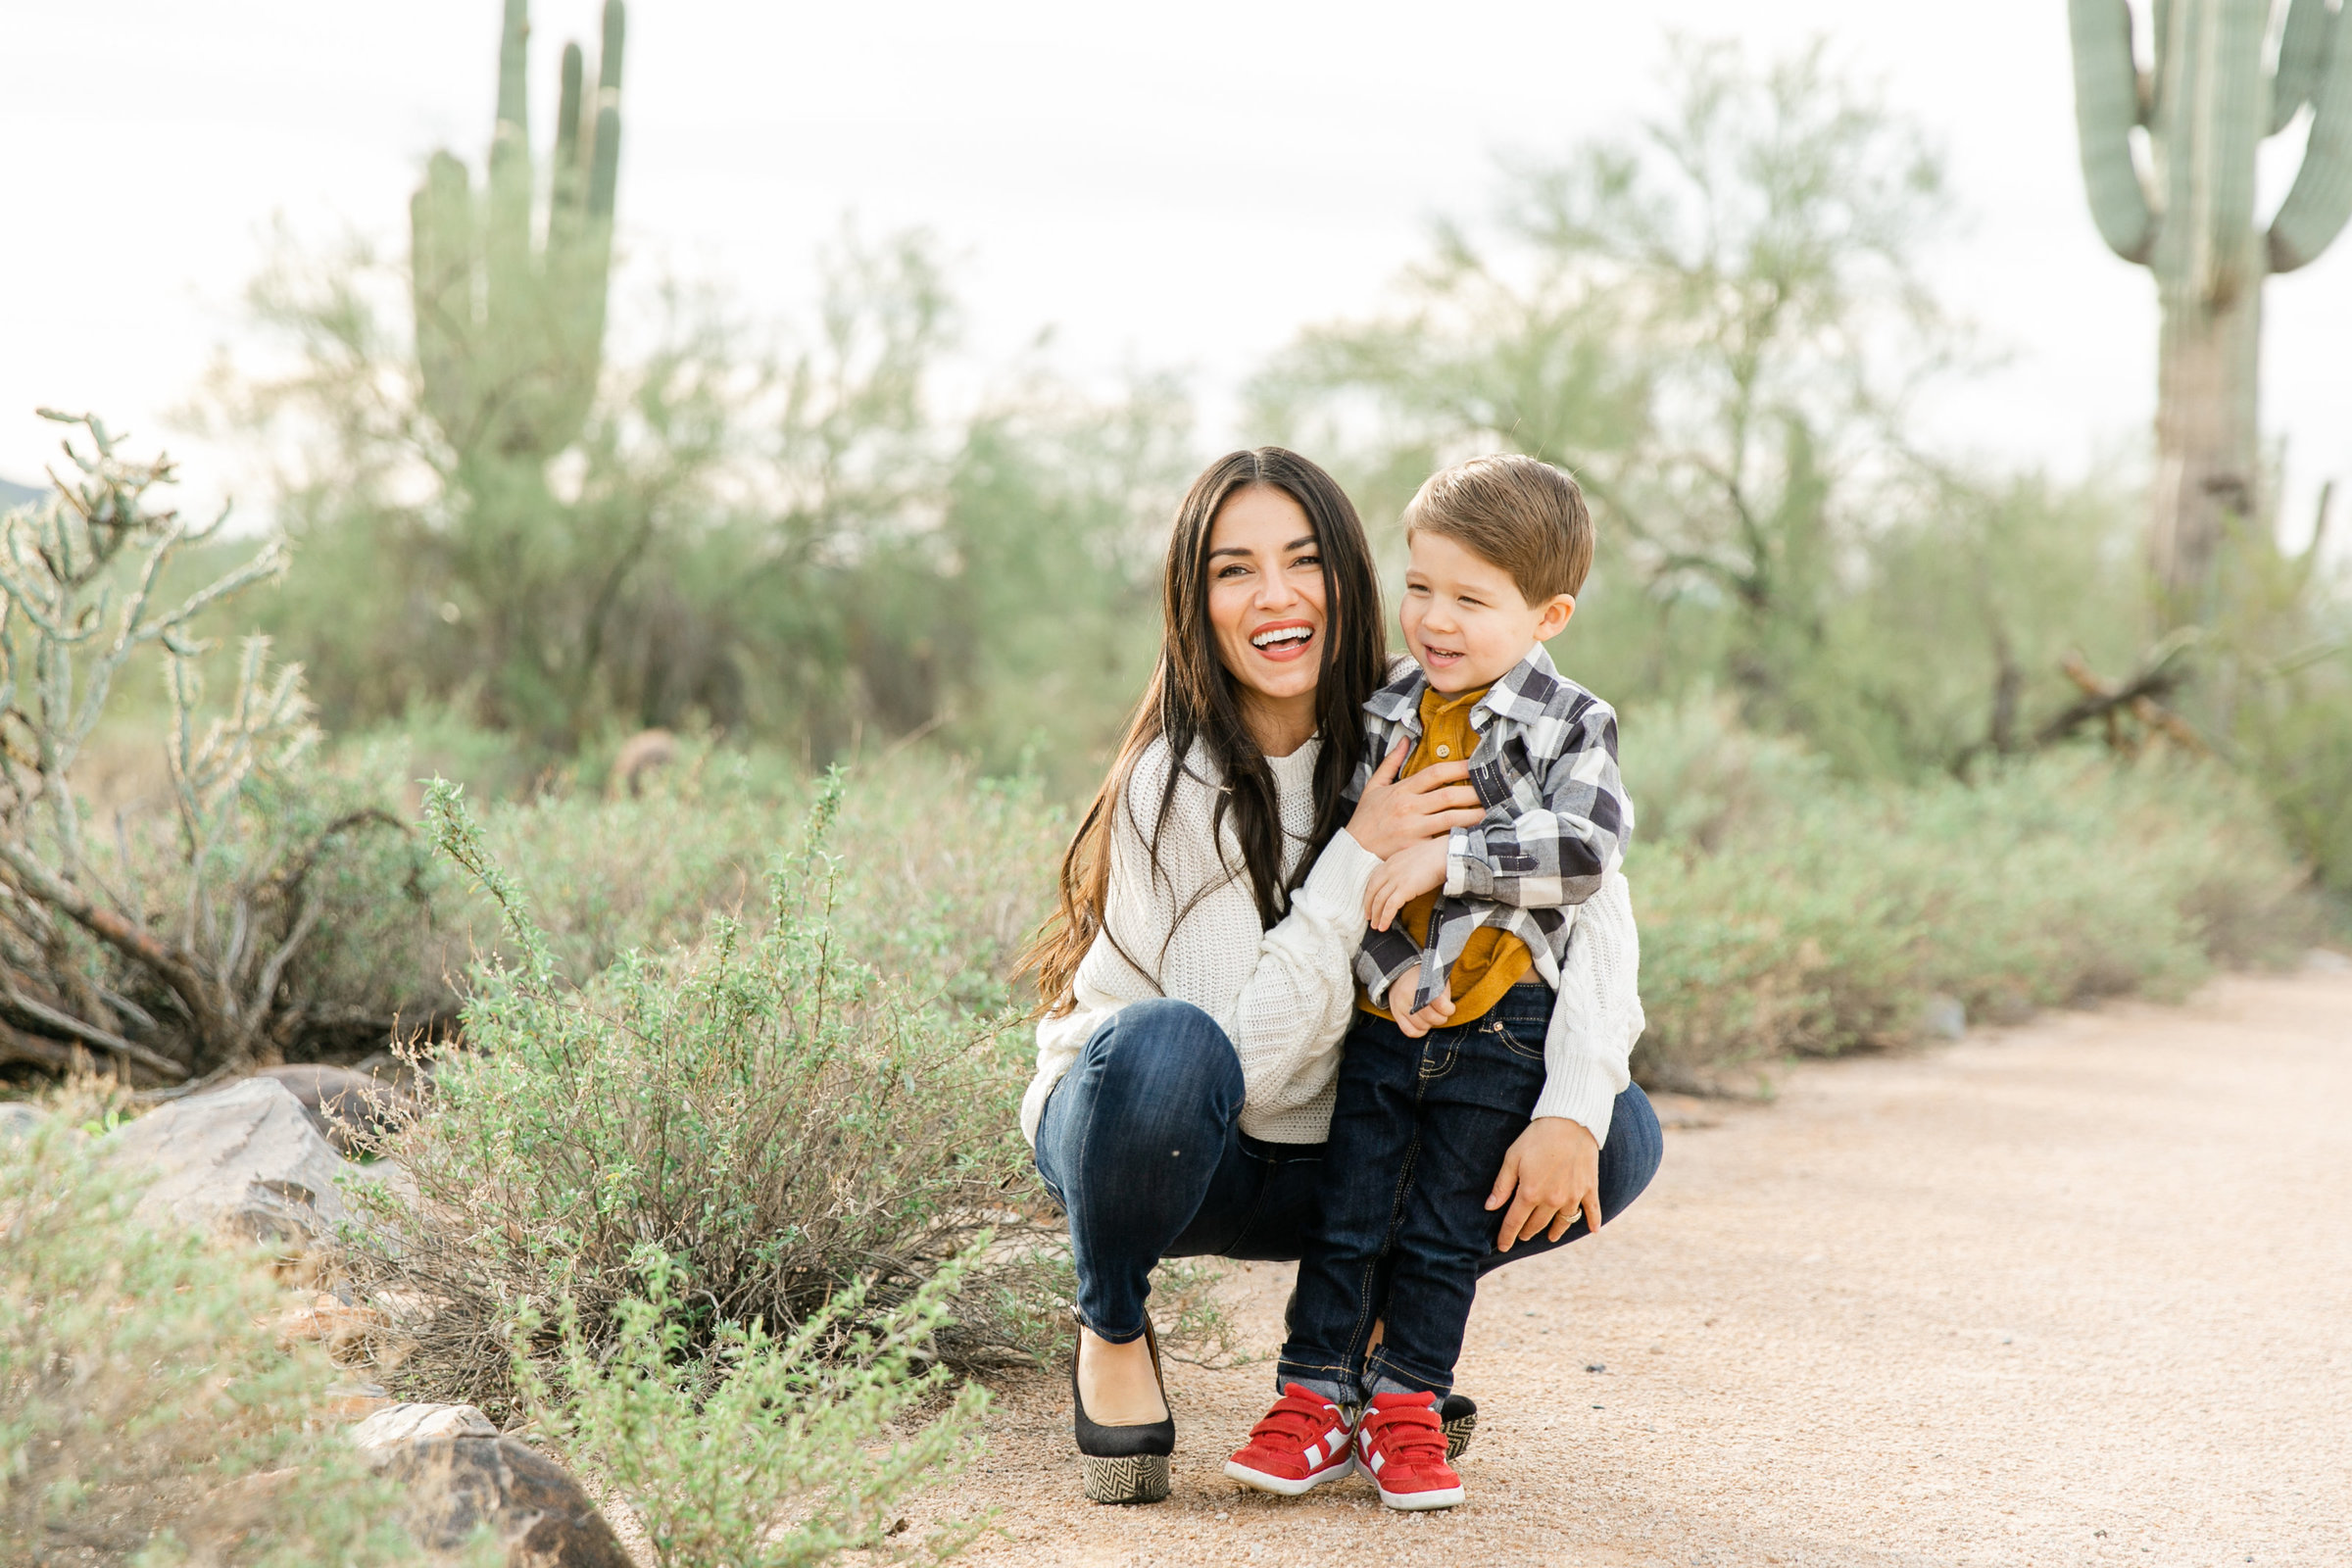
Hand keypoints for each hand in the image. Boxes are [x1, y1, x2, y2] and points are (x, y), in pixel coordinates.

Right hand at [1344, 740, 1482, 859]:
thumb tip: (1406, 739)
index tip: (1476, 764)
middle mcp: (1409, 808)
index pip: (1435, 773)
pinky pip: (1443, 841)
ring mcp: (1413, 829)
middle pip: (1448, 795)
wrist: (1352, 851)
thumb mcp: (1373, 787)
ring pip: (1451, 818)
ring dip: (1474, 814)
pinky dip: (1460, 837)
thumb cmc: (1365, 819)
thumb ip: (1391, 762)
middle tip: (1494, 789)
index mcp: (1402, 790)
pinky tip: (1476, 834)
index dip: (1458, 766)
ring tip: (1492, 811)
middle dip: (1474, 791)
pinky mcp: (1416, 849)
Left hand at [1366, 836, 1448, 930]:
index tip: (1369, 903)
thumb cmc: (1436, 855)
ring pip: (1379, 901)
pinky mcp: (1404, 889)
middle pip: (1372, 891)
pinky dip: (1385, 918)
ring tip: (1376, 926)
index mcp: (1391, 862)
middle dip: (1369, 906)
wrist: (1446, 854)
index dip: (1369, 893)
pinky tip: (1384, 927)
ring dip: (1376, 916)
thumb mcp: (1413, 858)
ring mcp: (1396, 879)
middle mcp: (1389, 870)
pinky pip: (1390, 907)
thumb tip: (1407, 880)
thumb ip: (1405, 868)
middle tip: (1369, 918)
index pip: (1373, 880)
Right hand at [1385, 964, 1455, 1037]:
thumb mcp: (1437, 979)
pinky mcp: (1396, 1014)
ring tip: (1432, 1016)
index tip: (1450, 1008)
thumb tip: (1447, 1011)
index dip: (1448, 1009)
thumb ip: (1443, 994)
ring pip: (1421, 1026)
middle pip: (1430, 1017)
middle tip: (1442, 1014)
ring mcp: (1399, 1006)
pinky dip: (1420, 1031)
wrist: (1402, 973)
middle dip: (1441, 1018)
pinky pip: (1409, 1031)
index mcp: (1420, 984)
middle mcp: (1407, 996)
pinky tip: (1424, 1024)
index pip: (1439, 1004)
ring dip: (1430, 1024)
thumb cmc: (1425, 978)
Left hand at [1485, 1116, 1600, 1251]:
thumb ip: (1502, 1186)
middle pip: (1537, 1224)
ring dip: (1555, 1231)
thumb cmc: (1537, 1137)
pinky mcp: (1589, 1188)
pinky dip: (1593, 1222)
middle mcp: (1552, 1200)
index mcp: (1530, 1193)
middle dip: (1527, 1231)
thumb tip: (1489, 1207)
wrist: (1570, 1121)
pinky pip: (1592, 1210)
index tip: (1501, 1246)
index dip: (1506, 1236)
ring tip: (1549, 1236)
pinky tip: (1593, 1231)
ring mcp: (1573, 1196)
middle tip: (1521, 1235)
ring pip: (1562, 1222)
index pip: (1514, 1222)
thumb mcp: (1512, 1158)